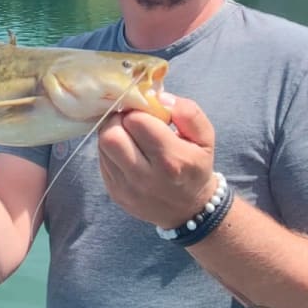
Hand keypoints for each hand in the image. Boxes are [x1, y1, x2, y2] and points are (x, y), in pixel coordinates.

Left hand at [98, 94, 217, 228]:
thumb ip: (187, 112)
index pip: (137, 121)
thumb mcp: (205, 138)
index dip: (139, 110)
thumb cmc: (195, 166)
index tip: (147, 112)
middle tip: (131, 119)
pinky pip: (102, 159)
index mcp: (171, 160)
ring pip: (103, 145)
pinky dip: (111, 149)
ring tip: (129, 134)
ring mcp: (126, 188)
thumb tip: (159, 98)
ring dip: (113, 132)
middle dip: (119, 119)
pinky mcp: (114, 192)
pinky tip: (127, 150)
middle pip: (111, 135)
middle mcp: (145, 177)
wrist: (188, 210)